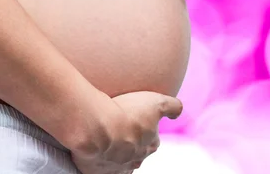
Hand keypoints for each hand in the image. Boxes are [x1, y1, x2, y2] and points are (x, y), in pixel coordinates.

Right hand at [68, 91, 182, 173]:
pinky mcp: (97, 172)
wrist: (97, 129)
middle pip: (135, 151)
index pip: (151, 138)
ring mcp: (117, 167)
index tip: (132, 117)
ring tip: (103, 137)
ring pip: (118, 161)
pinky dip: (97, 159)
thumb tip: (177, 110)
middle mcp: (137, 159)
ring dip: (113, 152)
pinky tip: (92, 148)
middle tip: (117, 126)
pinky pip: (99, 168)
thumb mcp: (156, 102)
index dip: (143, 126)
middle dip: (128, 140)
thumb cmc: (126, 113)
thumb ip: (172, 106)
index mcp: (151, 144)